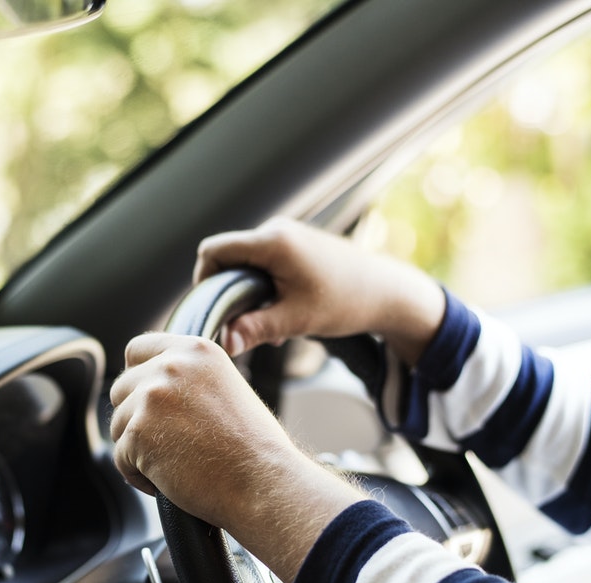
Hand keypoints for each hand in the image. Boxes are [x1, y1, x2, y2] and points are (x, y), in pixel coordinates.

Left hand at [109, 332, 363, 581]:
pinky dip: (137, 474)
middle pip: (122, 388)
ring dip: (137, 448)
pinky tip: (167, 481)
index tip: (146, 401)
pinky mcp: (138, 432)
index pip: (138, 349)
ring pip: (118, 424)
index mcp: (195, 351)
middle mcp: (170, 366)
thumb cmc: (253, 446)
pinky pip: (120, 456)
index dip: (137, 377)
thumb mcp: (226, 387)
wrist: (263, 481)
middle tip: (166, 444)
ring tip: (174, 465)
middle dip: (136, 418)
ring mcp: (151, 398)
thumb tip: (152, 385)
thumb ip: (188, 378)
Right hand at [194, 217, 445, 363]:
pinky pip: (264, 262)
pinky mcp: (295, 245)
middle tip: (242, 323)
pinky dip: (264, 287)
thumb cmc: (346, 302)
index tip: (214, 310)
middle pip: (227, 256)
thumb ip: (255, 329)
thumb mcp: (297, 320)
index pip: (213, 251)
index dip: (203, 280)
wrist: (387, 291)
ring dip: (247, 292)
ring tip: (269, 322)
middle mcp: (276, 231)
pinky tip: (282, 313)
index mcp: (272, 242)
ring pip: (246, 262)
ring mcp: (286, 235)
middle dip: (228, 291)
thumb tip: (223, 344)